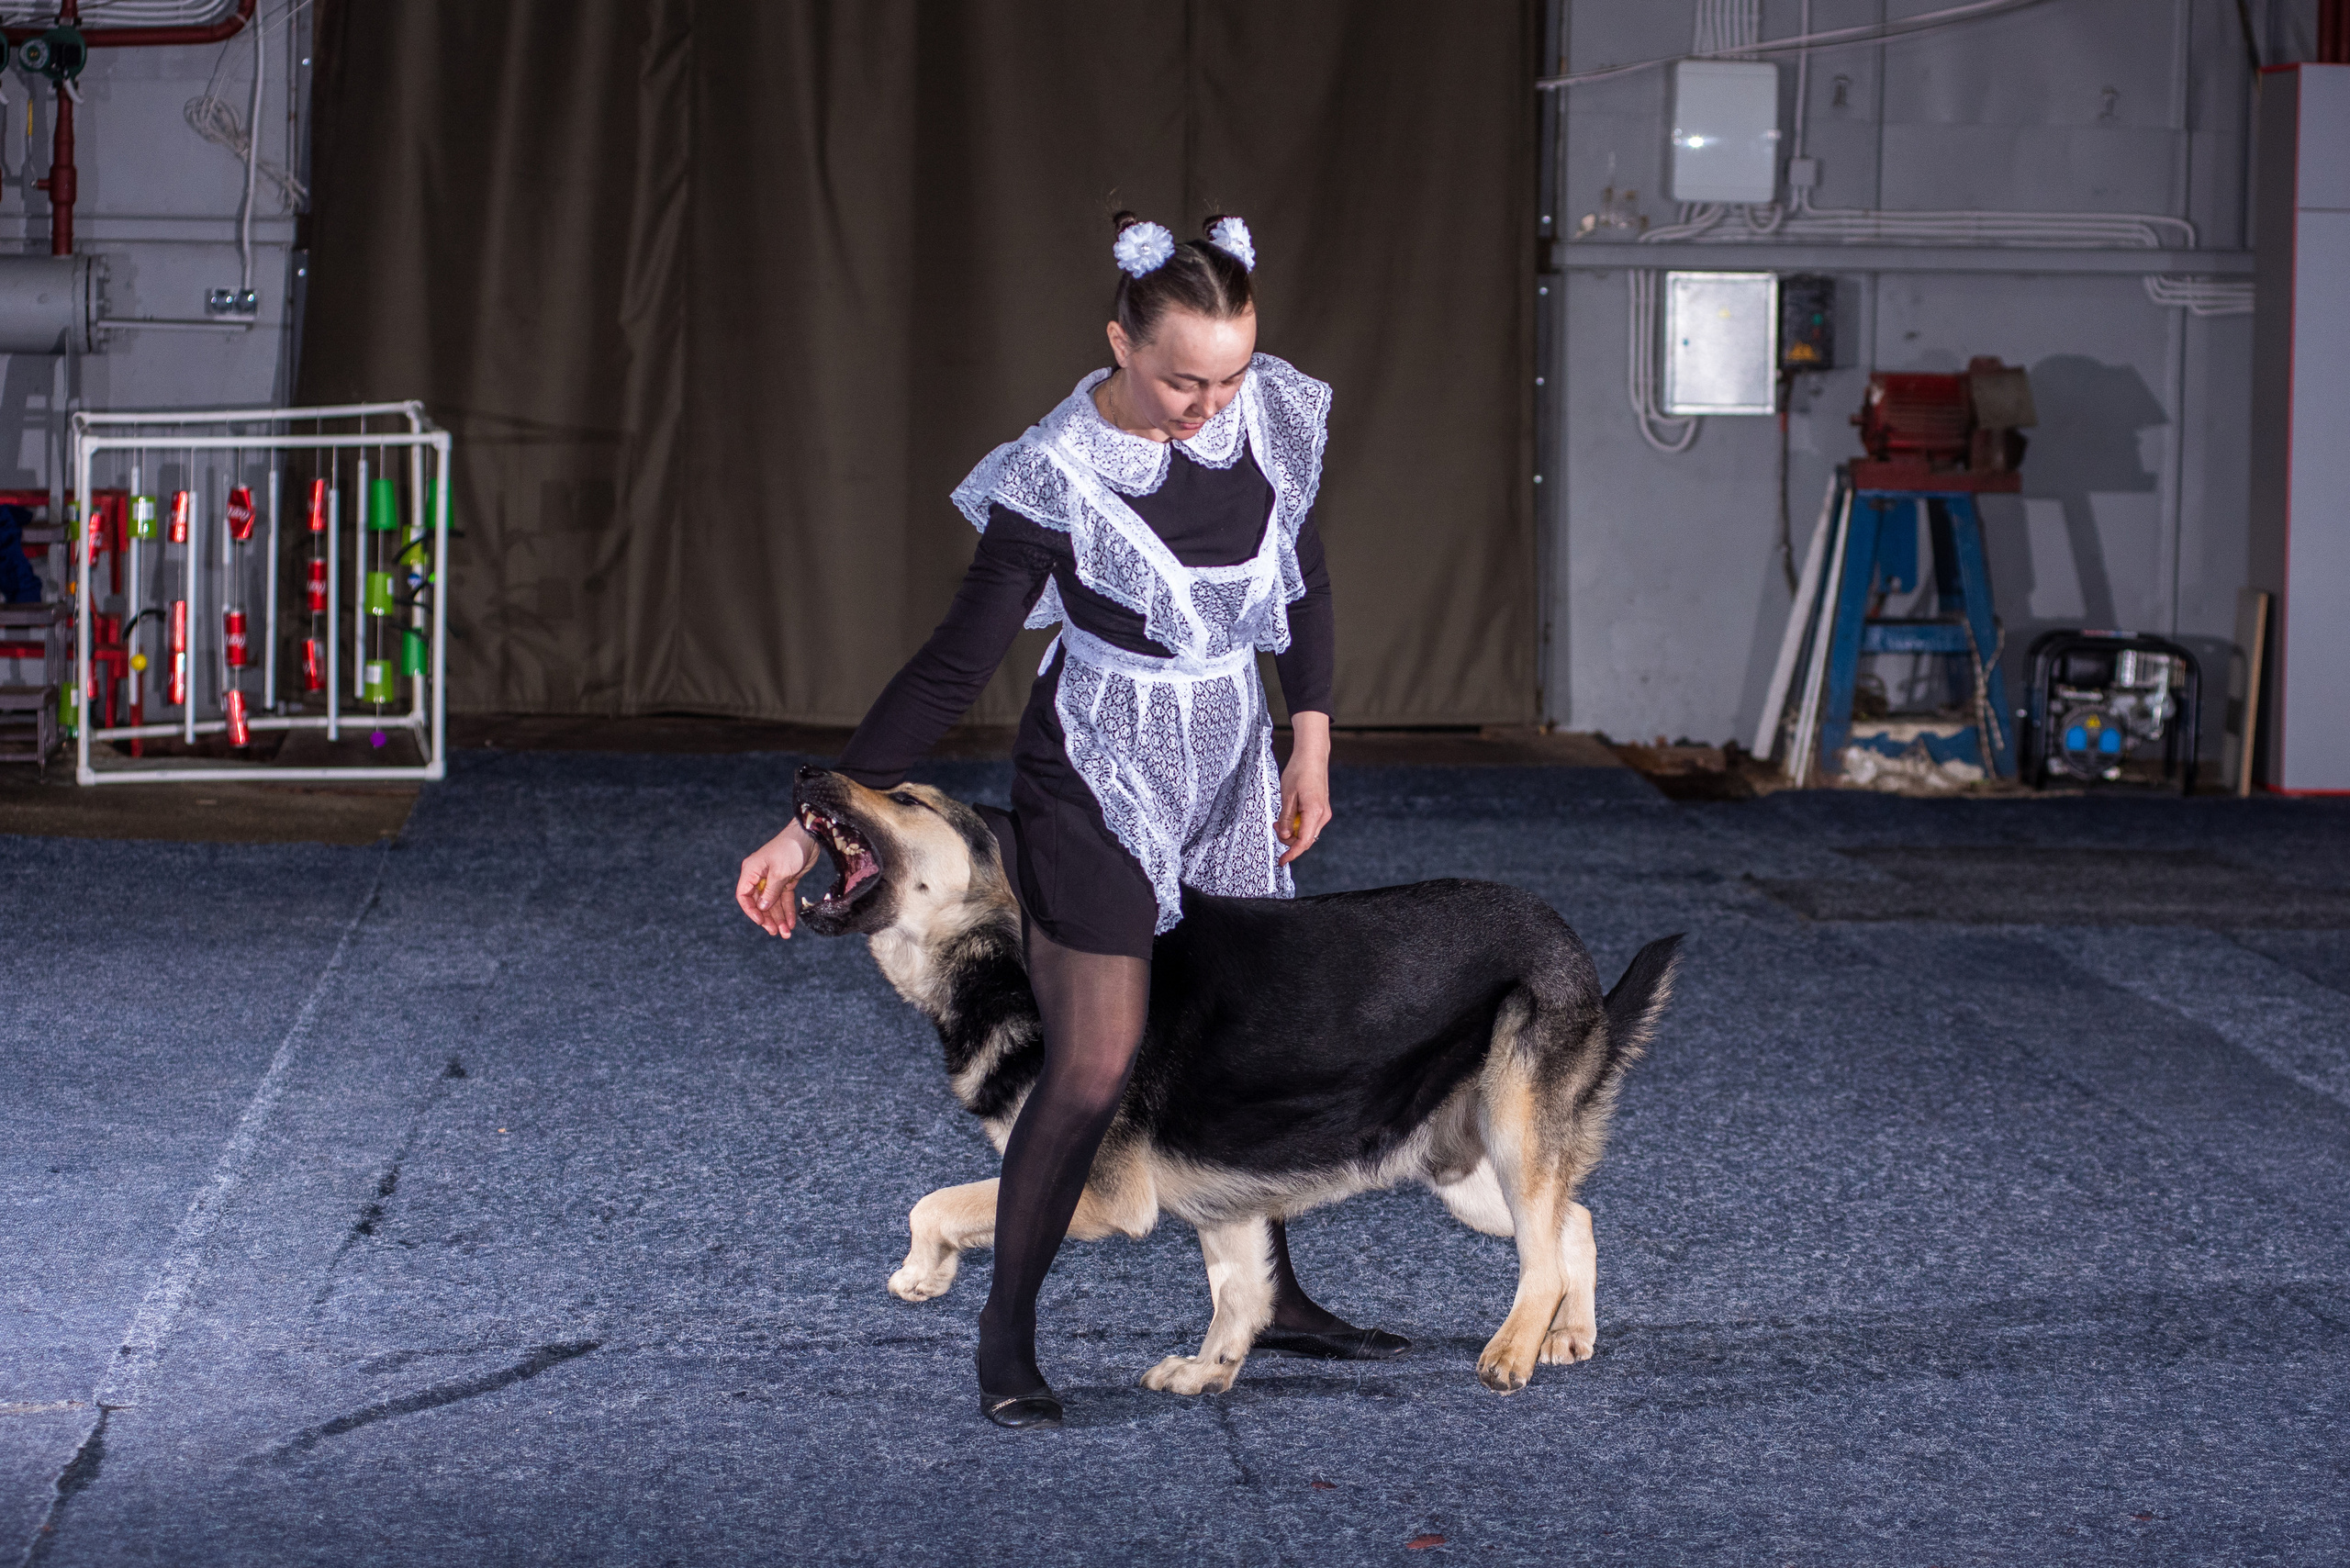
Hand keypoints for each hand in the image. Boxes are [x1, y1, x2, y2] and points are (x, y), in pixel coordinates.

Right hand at [736, 820, 819, 937]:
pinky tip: (791, 923)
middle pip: (760, 902)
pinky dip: (787, 910)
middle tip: (776, 933)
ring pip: (773, 903)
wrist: (809, 836)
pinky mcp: (786, 880)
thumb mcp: (780, 872)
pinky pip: (784, 898)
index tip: (761, 922)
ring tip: (786, 933)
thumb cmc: (790, 848)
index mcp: (751, 871)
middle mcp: (760, 876)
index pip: (744, 896)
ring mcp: (773, 878)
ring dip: (779, 918)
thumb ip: (771, 892)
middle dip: (768, 918)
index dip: (751, 911)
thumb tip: (762, 908)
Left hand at [1276, 711, 1332, 865]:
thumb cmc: (1298, 772)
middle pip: (1305, 839)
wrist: (1312, 755)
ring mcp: (1324, 812)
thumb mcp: (1287, 795)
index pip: (1303, 842)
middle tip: (1274, 826)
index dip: (1292, 854)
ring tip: (1279, 819)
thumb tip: (1283, 836)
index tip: (1281, 862)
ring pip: (1306, 832)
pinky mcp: (1321, 808)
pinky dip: (1297, 824)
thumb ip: (1285, 818)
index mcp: (1314, 812)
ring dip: (1292, 831)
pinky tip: (1289, 813)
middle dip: (1288, 839)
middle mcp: (1322, 815)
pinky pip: (1309, 823)